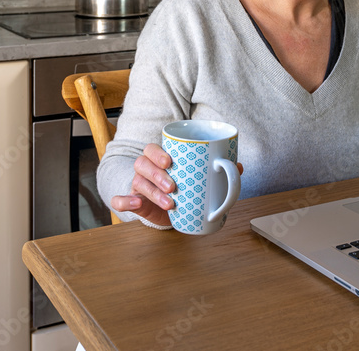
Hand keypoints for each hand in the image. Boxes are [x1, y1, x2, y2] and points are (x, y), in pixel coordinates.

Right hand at [109, 143, 244, 227]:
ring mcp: (138, 186)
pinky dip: (125, 201)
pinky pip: (120, 200)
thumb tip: (238, 165)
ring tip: (170, 202)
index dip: (158, 153)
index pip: (152, 149)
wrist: (168, 209)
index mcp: (160, 159)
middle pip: (142, 163)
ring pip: (137, 182)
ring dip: (151, 192)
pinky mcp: (134, 202)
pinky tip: (136, 205)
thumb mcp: (198, 179)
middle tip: (173, 186)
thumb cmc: (183, 188)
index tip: (170, 161)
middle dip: (157, 174)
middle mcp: (146, 170)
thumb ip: (216, 172)